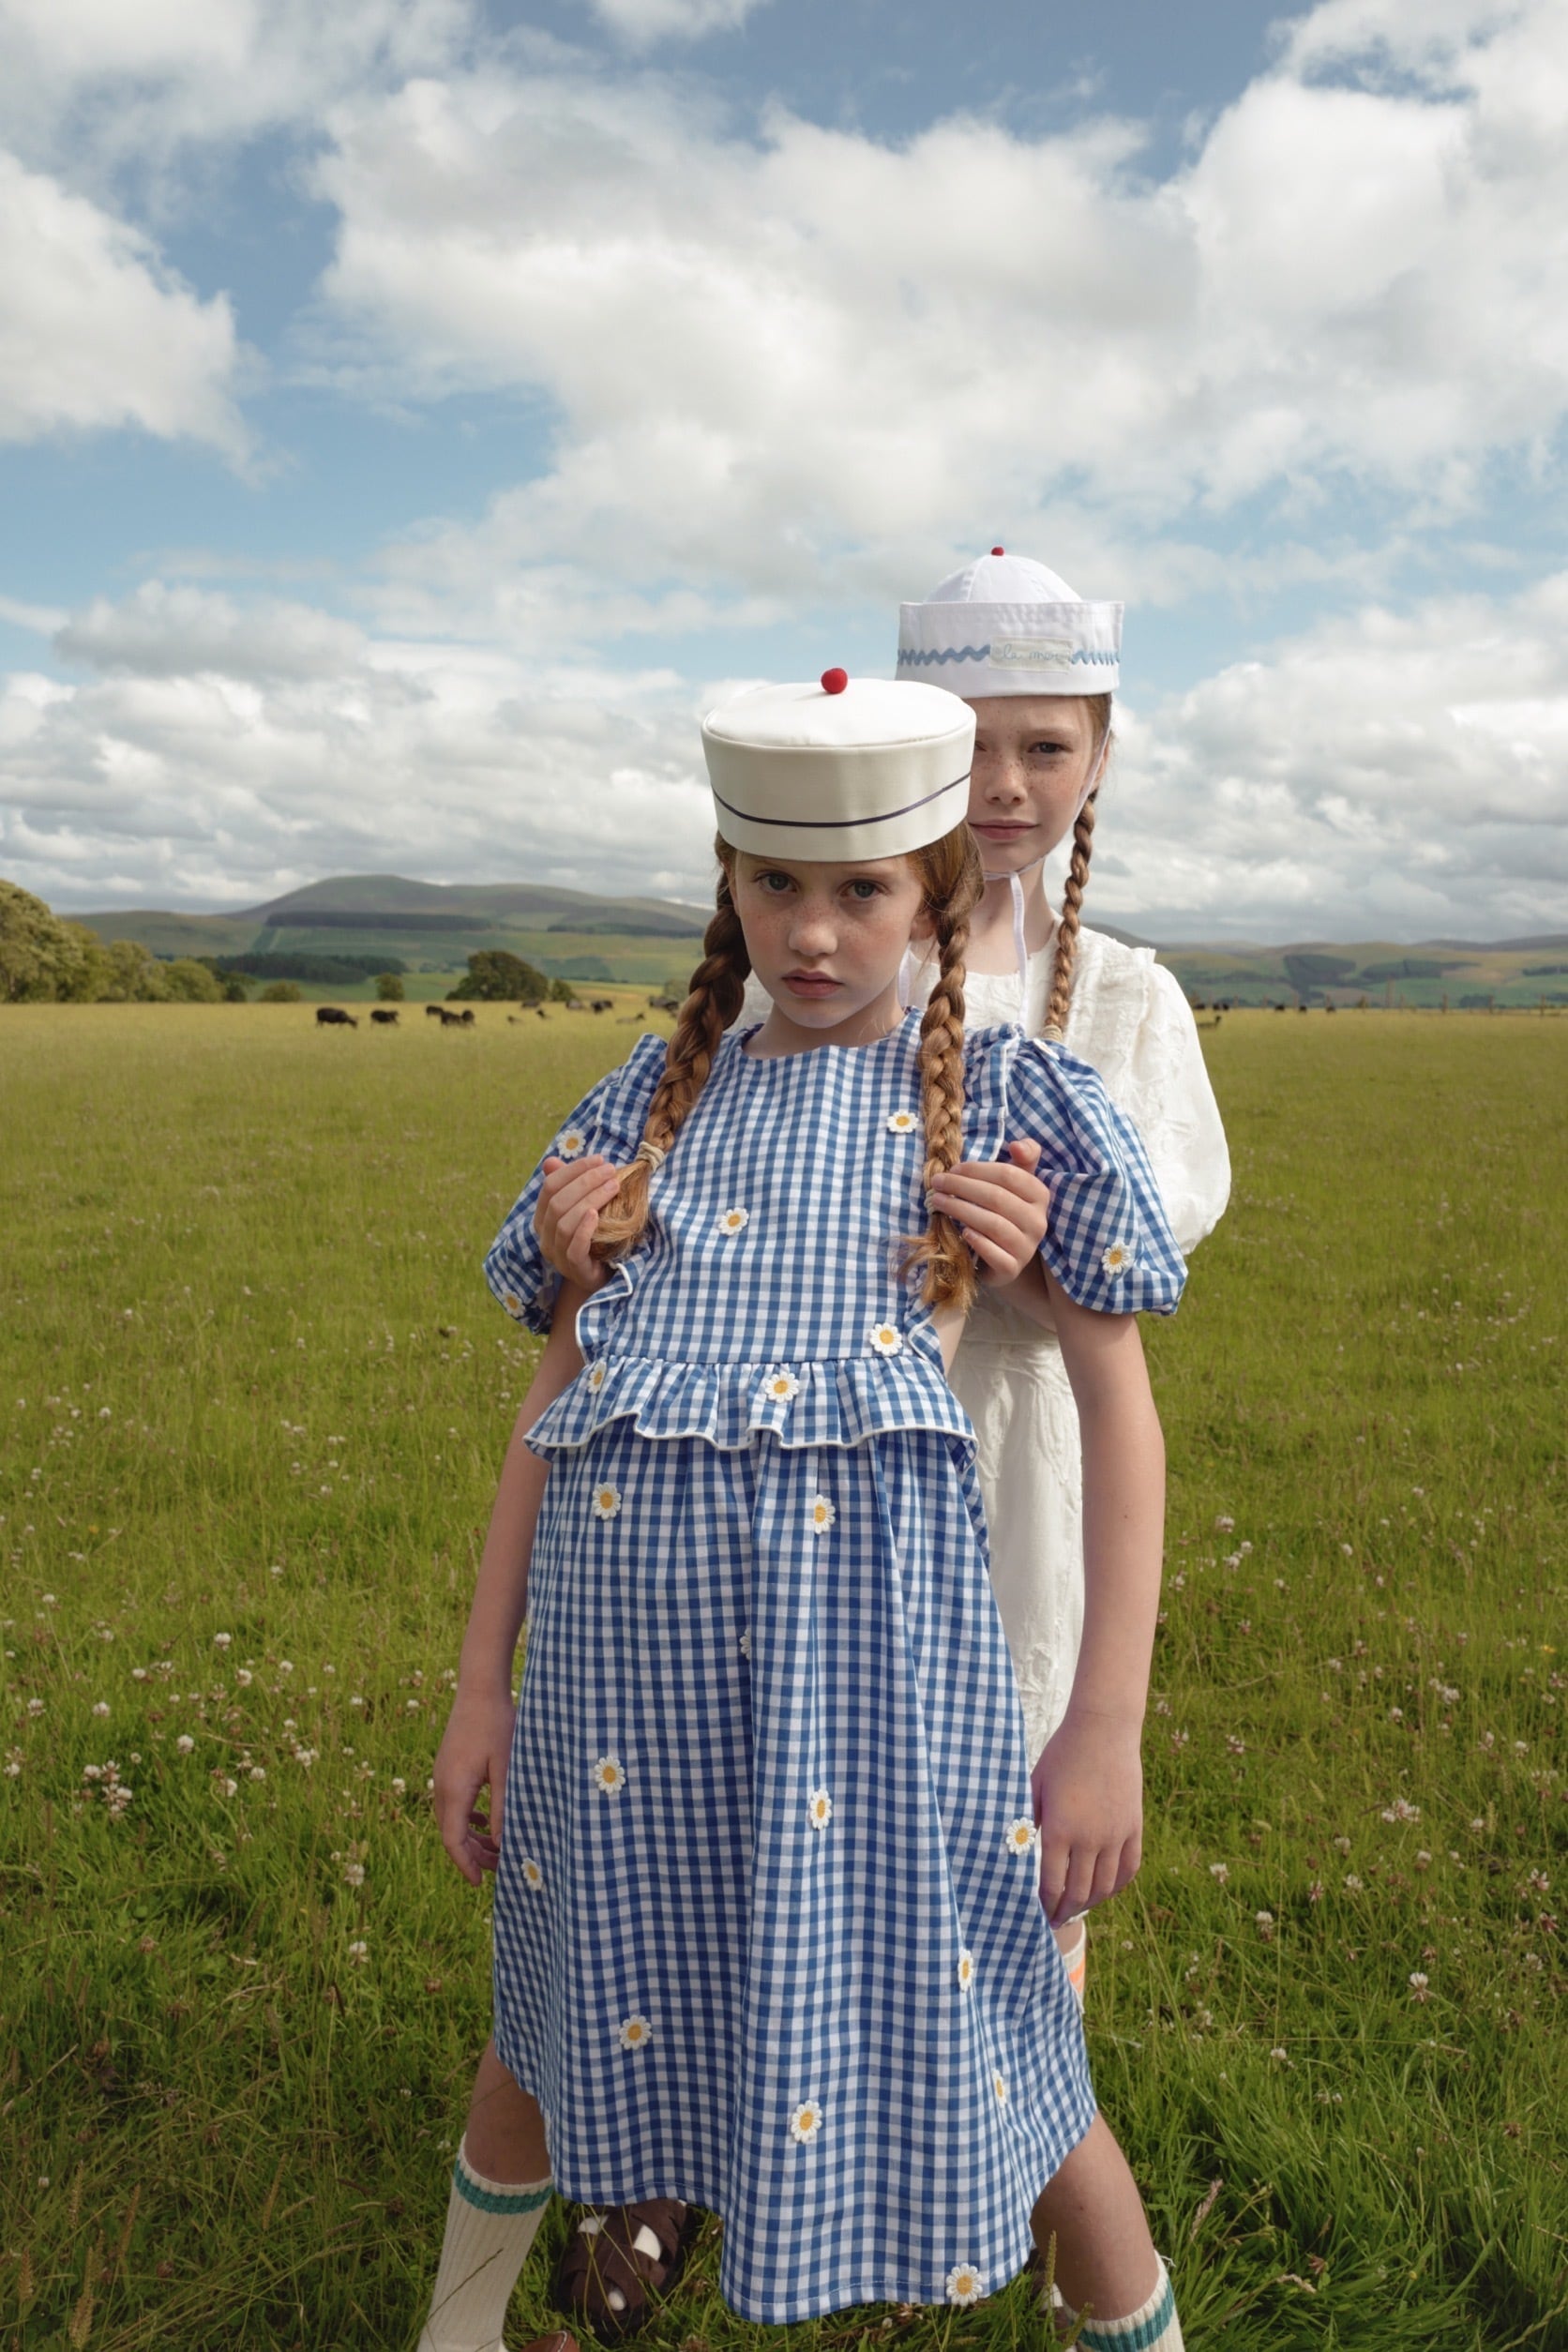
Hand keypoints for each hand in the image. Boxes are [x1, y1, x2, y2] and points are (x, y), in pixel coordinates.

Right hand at [432, 1683, 517, 1885]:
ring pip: (451, 1820)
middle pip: (451, 1834)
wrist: (479, 1688)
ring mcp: (442, 1776)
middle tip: (499, 1869)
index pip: (453, 1840)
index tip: (481, 1884)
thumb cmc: (497, 1725)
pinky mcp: (448, 1767)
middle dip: (472, 1855)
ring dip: (471, 1837)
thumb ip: (503, 1807)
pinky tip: (486, 1822)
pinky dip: (468, 1819)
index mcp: (454, 1789)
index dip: (466, 1865)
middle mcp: (441, 1786)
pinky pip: (453, 1803)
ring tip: (496, 1850)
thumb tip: (503, 1842)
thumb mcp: (505, 1769)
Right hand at [533, 1155, 620, 1289]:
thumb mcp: (581, 1208)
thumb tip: (550, 1161)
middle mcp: (545, 1237)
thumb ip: (569, 1187)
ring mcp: (557, 1255)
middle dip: (585, 1182)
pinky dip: (583, 1230)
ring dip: (590, 1200)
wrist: (600, 1276)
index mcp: (543, 1218)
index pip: (550, 1187)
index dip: (573, 1170)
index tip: (599, 1159)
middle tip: (610, 1171)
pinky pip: (573, 1248)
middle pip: (558, 1203)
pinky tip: (597, 1215)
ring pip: (564, 1224)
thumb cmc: (592, 1237)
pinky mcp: (575, 1269)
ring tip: (613, 1186)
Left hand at [927, 1139, 1050, 1288]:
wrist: (1006, 1256)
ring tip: (937, 1202)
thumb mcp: (1015, 1183)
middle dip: (962, 1187)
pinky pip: (995, 1254)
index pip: (1008, 1175)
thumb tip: (1016, 1144)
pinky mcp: (1012, 1268)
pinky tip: (962, 1232)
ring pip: (993, 1224)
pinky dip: (977, 1241)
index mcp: (1039, 1195)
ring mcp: (1027, 1247)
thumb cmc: (1005, 1211)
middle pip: (996, 1198)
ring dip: (961, 1210)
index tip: (952, 1169)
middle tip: (937, 1183)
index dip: (977, 1170)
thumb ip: (1023, 1158)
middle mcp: (1038, 1221)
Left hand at [1031, 1709, 1142, 1926]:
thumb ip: (1029, 1820)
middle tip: (1055, 1921)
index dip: (1044, 1904)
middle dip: (1064, 1911)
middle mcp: (1090, 1838)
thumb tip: (1021, 1848)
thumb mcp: (1036, 1785)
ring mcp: (1115, 1835)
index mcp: (1060, 1829)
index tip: (1037, 1913)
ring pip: (1105, 1886)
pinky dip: (1116, 1886)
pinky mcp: (1134, 1828)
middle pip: (1078, 1892)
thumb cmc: (1062, 1754)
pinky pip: (1128, 1869)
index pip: (1052, 1883)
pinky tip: (1104, 1891)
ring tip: (1076, 1908)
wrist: (1103, 1731)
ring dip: (1089, 1903)